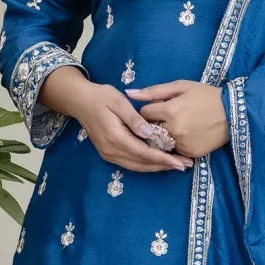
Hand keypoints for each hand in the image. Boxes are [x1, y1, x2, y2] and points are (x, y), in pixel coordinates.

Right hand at [41, 69, 193, 171]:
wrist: (80, 101)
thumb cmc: (101, 97)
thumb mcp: (118, 102)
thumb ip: (134, 119)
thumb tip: (149, 133)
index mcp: (115, 137)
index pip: (144, 152)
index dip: (163, 159)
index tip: (180, 162)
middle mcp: (111, 150)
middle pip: (142, 163)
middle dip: (164, 166)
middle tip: (185, 165)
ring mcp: (109, 154)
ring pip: (137, 166)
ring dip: (157, 167)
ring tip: (177, 166)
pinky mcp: (109, 153)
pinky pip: (131, 164)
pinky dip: (146, 164)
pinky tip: (159, 162)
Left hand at [124, 80, 229, 156]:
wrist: (234, 112)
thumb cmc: (206, 95)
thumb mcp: (181, 86)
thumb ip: (153, 91)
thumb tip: (129, 93)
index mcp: (170, 110)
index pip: (144, 114)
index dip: (150, 110)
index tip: (160, 107)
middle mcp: (174, 130)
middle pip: (151, 130)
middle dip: (155, 124)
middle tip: (169, 117)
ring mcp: (183, 143)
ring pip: (162, 143)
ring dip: (165, 136)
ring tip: (180, 125)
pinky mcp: (191, 153)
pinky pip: (175, 151)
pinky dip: (177, 144)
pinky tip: (188, 134)